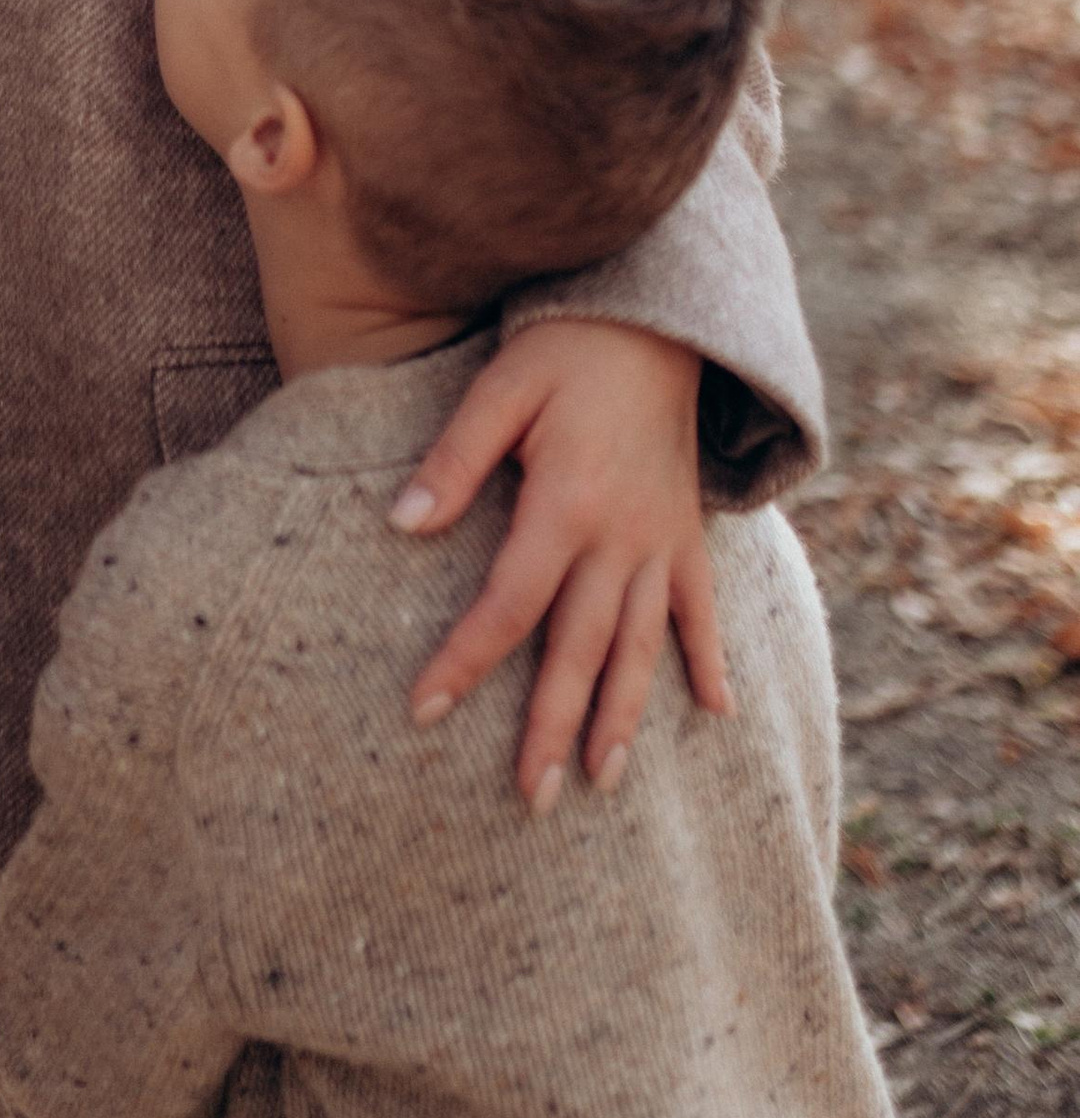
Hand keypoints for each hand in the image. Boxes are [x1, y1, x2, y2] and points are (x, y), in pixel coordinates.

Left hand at [390, 319, 728, 812]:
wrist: (657, 318)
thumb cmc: (566, 349)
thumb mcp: (500, 388)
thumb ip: (454, 459)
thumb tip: (400, 524)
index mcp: (566, 506)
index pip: (507, 605)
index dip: (464, 661)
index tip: (423, 711)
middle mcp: (620, 539)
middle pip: (580, 650)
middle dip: (553, 728)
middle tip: (532, 799)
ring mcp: (662, 541)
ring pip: (643, 647)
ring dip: (624, 718)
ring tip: (604, 784)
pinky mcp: (689, 532)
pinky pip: (703, 610)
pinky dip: (709, 661)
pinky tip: (718, 715)